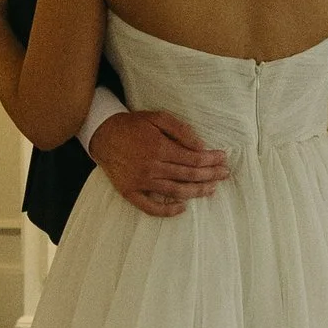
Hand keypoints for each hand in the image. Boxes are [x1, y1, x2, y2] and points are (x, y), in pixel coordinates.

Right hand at [90, 109, 231, 217]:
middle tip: (224, 174)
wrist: (103, 135)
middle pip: (188, 175)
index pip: (193, 158)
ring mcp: (141, 182)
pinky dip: (168, 210)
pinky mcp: (130, 192)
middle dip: (210, 175)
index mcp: (159, 148)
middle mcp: (152, 167)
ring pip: (175, 191)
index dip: (211, 160)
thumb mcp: (157, 117)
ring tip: (212, 189)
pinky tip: (183, 207)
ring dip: (197, 191)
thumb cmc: (132, 125)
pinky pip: (151, 207)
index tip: (223, 159)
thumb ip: (180, 130)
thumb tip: (200, 145)